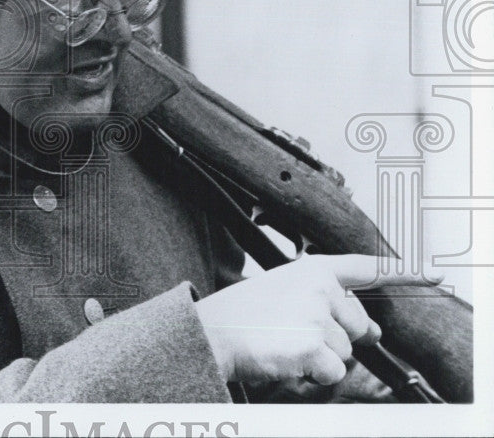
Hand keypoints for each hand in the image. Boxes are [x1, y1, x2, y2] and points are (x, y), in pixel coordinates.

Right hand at [195, 254, 441, 384]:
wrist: (211, 333)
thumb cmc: (243, 315)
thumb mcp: (283, 291)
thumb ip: (327, 302)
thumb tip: (373, 331)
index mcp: (312, 269)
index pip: (365, 268)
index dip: (402, 272)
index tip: (432, 274)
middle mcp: (319, 287)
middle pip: (357, 325)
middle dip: (337, 336)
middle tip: (297, 333)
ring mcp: (318, 316)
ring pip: (346, 353)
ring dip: (321, 357)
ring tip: (285, 344)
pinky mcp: (314, 346)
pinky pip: (333, 372)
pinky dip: (314, 375)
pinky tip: (288, 359)